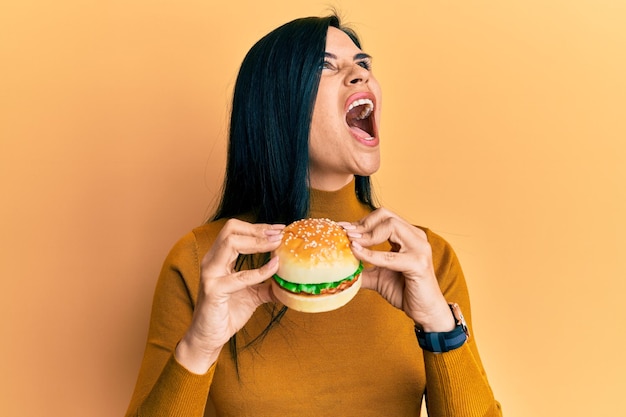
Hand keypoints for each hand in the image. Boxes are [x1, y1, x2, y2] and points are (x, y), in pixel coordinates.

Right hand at [175, 219, 283, 373]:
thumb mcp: (253, 295)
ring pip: (230, 243)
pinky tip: (273, 268)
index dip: (259, 227)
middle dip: (258, 229)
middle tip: (279, 234)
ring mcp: (210, 274)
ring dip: (257, 241)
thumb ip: (267, 284)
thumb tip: (288, 279)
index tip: (280, 229)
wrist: (209, 338)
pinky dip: (259, 271)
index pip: (236, 230)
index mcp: (219, 258)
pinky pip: (239, 276)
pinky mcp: (213, 290)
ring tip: (276, 244)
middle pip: (231, 229)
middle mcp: (212, 261)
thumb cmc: (227, 313)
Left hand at [343, 209, 454, 331]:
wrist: (425, 312)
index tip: (342, 228)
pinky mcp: (419, 264)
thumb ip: (362, 268)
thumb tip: (340, 266)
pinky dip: (371, 254)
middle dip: (363, 224)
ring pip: (391, 227)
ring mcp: (419, 249)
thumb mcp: (378, 276)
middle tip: (346, 234)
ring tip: (351, 243)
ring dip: (367, 234)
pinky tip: (357, 253)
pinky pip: (390, 256)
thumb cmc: (405, 291)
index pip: (383, 217)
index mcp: (408, 236)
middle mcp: (416, 237)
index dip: (361, 220)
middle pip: (386, 216)